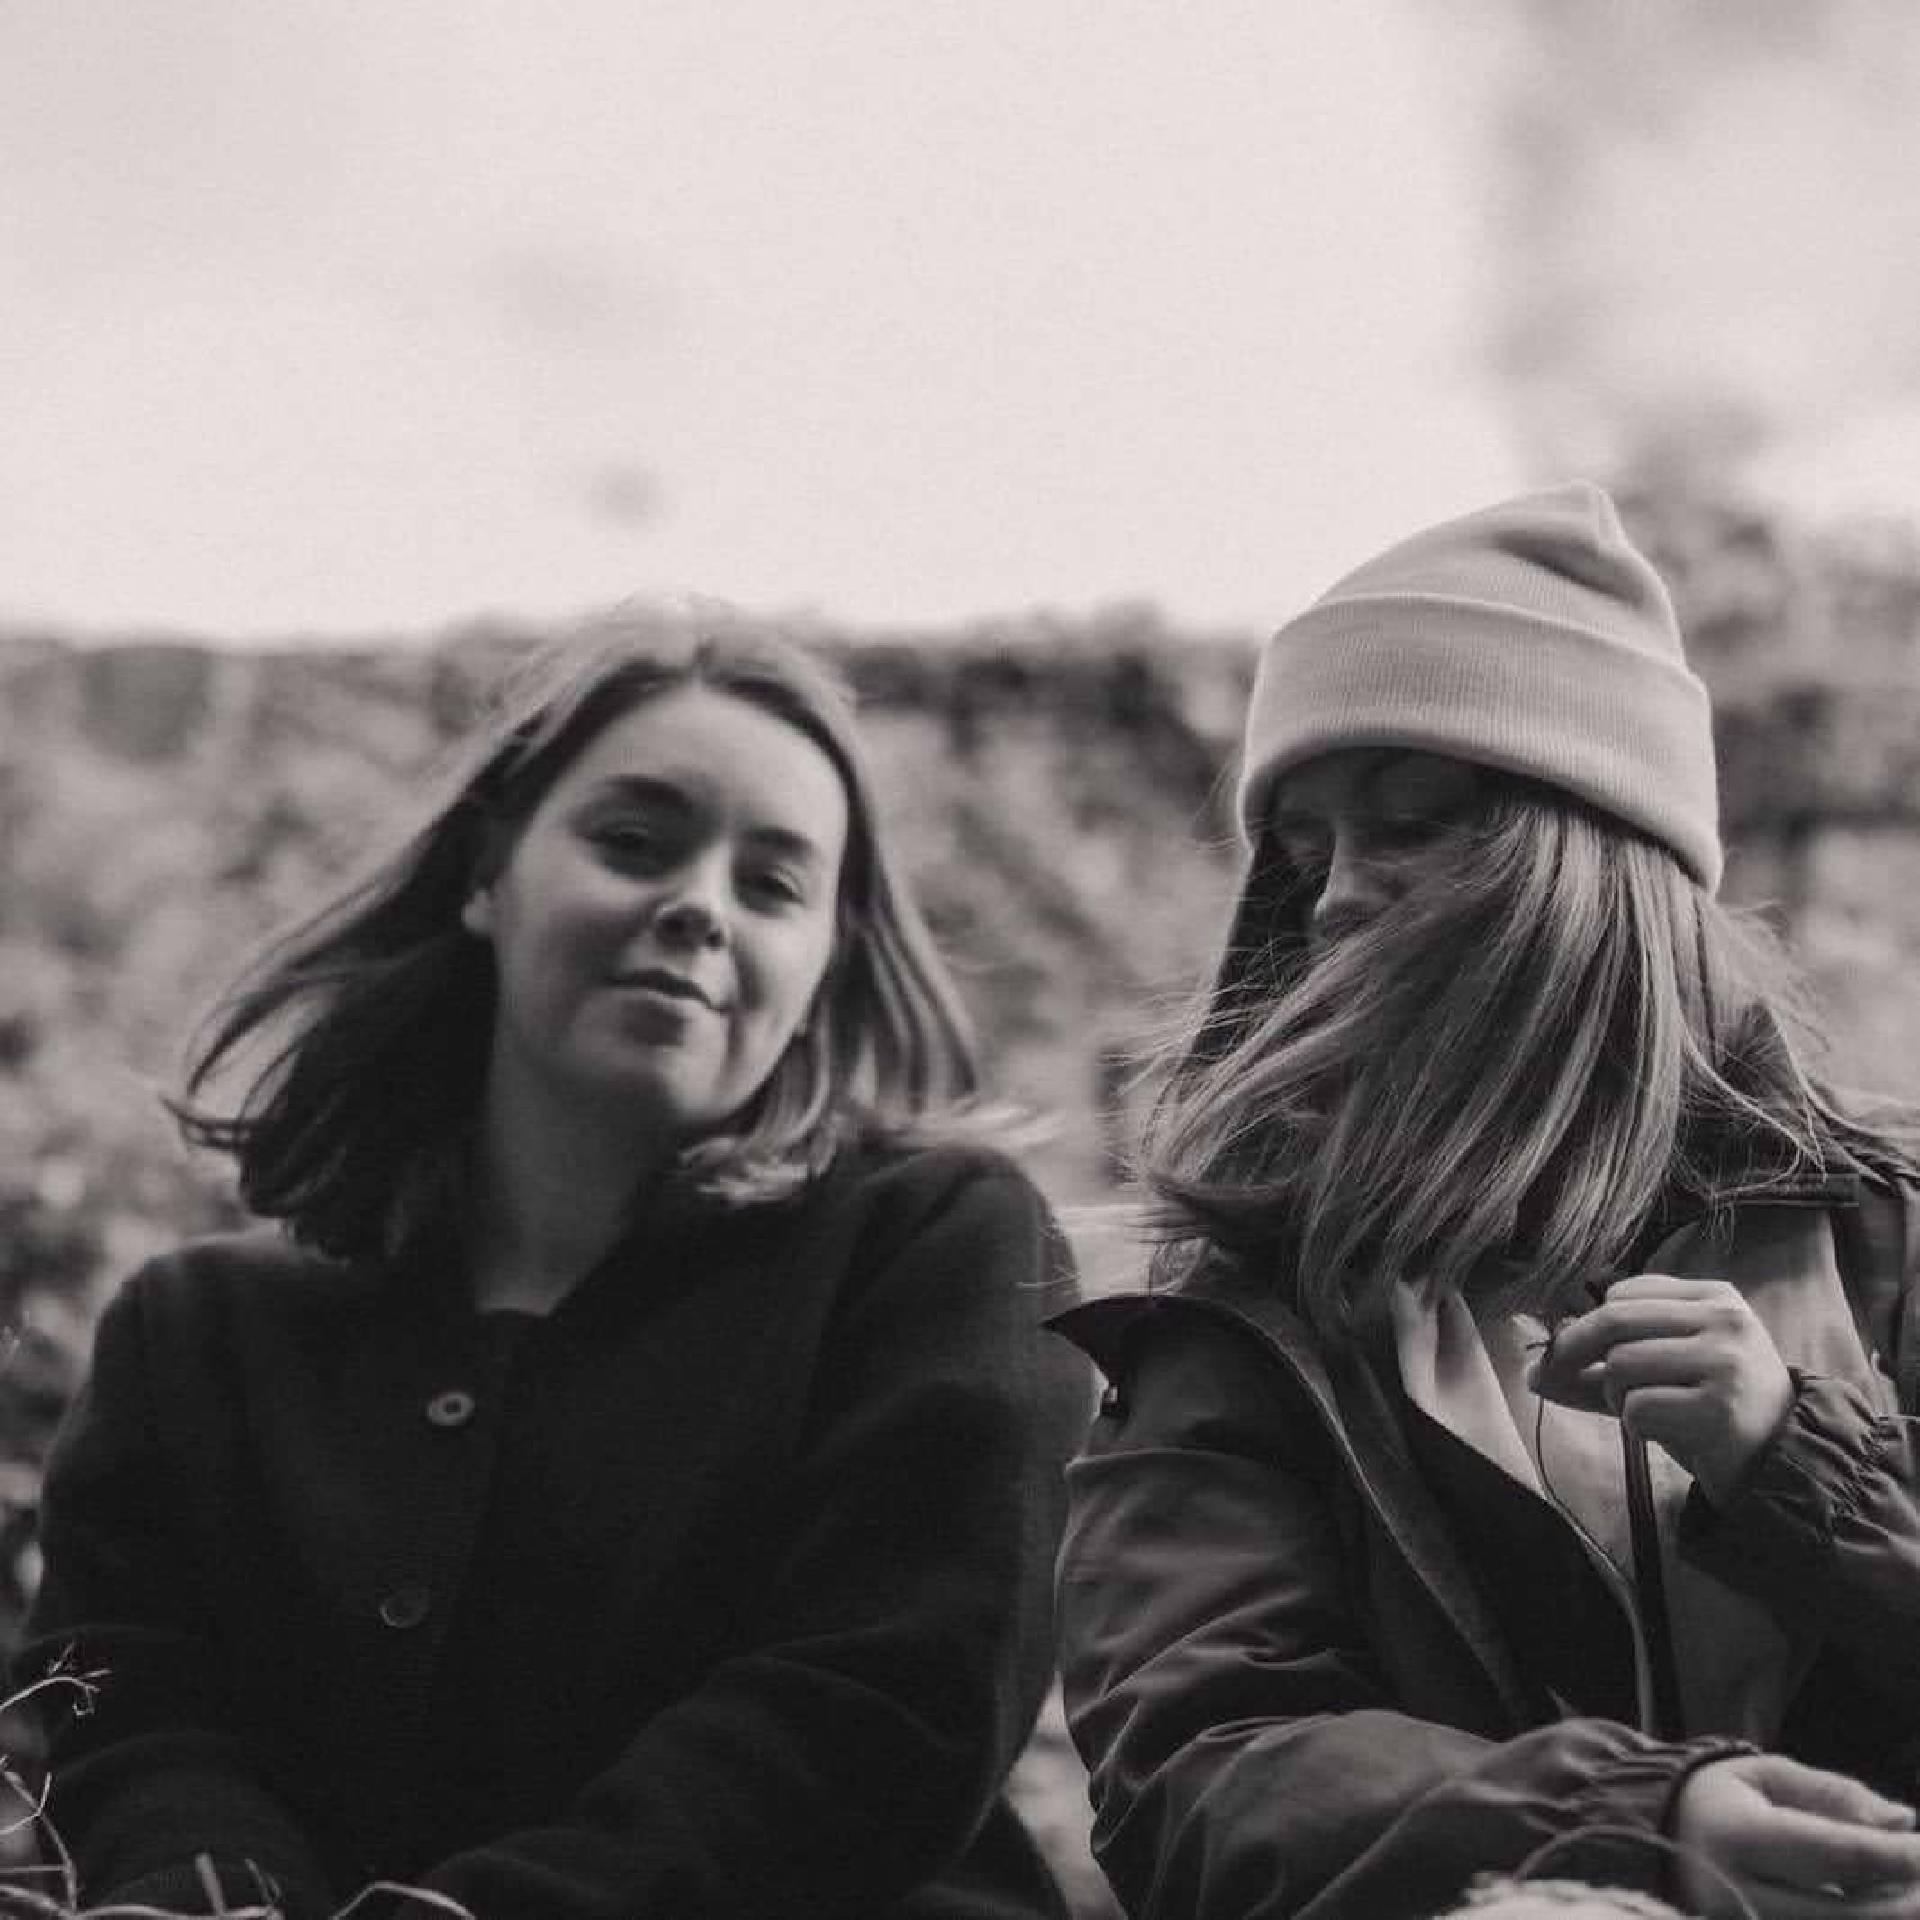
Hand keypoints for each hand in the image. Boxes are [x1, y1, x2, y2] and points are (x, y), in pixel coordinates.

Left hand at [1526, 1275, 1793, 1506]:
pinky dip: (1635, 1425)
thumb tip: (1533, 1374)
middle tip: (1553, 1377)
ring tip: (1646, 1410)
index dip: (1584, 1323)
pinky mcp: (1721, 1410)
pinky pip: (1638, 1408)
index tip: (1568, 1352)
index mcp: (1714, 1297)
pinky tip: (1665, 1431)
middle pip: (1615, 1320)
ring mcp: (1727, 1363)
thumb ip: (1600, 1367)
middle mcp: (1725, 1321)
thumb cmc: (1710, 1407)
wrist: (1777, 1460)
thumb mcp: (1663, 1372)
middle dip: (1573, 1351)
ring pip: (1623, 1365)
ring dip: (1617, 1396)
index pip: (1624, 1293)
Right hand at [1673, 1754, 1919, 1916]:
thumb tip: (1906, 1821)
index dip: (1895, 1857)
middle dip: (1907, 1901)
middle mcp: (1741, 1894)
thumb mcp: (1770, 1775)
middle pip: (1851, 1915)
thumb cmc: (1723, 1797)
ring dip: (1886, 1914)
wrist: (1659, 1836)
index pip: (1836, 1854)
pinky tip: (1872, 1903)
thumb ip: (1837, 1796)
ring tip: (1904, 1891)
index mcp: (1740, 1836)